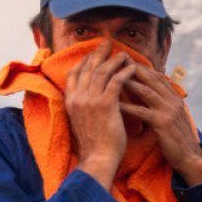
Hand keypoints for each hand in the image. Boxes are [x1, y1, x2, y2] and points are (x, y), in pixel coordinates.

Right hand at [65, 40, 135, 188]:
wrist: (98, 158)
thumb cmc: (94, 143)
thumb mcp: (82, 120)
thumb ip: (83, 106)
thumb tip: (90, 97)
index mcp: (70, 101)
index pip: (74, 74)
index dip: (84, 61)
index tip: (94, 53)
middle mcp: (77, 97)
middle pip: (87, 68)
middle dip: (98, 53)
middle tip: (108, 42)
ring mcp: (90, 100)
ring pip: (101, 72)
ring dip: (114, 60)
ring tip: (124, 53)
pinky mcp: (105, 105)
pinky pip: (116, 82)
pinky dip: (124, 72)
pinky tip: (132, 67)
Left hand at [119, 64, 201, 185]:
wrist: (190, 157)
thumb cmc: (177, 139)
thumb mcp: (172, 117)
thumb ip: (163, 104)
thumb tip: (149, 95)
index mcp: (175, 98)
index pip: (157, 77)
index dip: (141, 67)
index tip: (125, 60)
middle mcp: (173, 101)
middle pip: (151, 79)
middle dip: (133, 68)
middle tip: (116, 60)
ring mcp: (169, 111)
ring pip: (147, 91)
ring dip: (129, 82)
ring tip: (112, 76)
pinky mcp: (163, 123)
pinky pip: (142, 112)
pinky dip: (128, 106)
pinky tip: (115, 103)